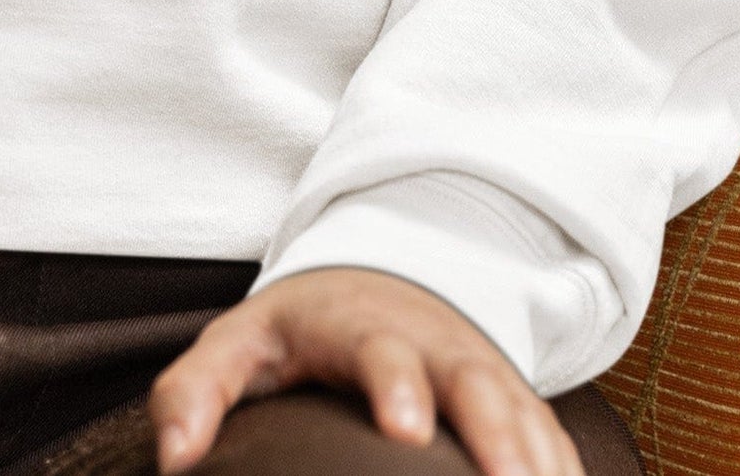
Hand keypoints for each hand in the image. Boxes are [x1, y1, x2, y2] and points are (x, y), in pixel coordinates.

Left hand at [148, 265, 583, 475]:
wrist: (371, 283)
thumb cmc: (296, 333)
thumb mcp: (238, 343)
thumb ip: (195, 390)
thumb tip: (173, 460)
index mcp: (358, 325)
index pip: (379, 349)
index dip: (395, 384)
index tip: (405, 430)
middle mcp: (431, 344)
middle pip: (472, 381)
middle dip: (493, 430)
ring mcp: (479, 370)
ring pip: (523, 411)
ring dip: (541, 459)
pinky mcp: (511, 404)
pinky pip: (552, 438)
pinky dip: (565, 471)